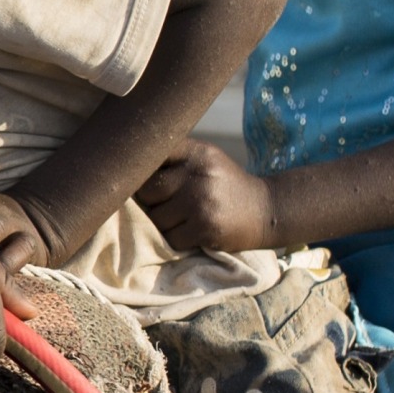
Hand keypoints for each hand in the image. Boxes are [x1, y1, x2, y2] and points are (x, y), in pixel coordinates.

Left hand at [137, 141, 274, 253]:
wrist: (267, 210)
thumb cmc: (226, 185)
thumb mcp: (206, 160)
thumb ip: (175, 159)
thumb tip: (126, 171)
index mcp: (196, 152)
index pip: (152, 155)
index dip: (139, 170)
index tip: (135, 177)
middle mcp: (198, 174)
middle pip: (148, 190)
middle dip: (149, 202)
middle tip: (162, 205)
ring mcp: (201, 202)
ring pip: (156, 218)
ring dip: (161, 224)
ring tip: (178, 220)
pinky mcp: (206, 229)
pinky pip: (170, 238)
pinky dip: (174, 240)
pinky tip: (189, 232)